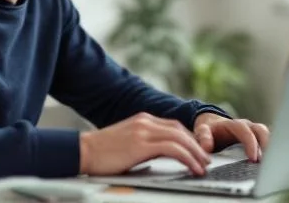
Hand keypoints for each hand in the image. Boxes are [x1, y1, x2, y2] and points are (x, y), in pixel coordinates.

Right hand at [79, 112, 210, 176]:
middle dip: (196, 146)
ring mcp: (143, 131)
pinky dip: (188, 158)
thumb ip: (144, 145)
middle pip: (180, 130)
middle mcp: (144, 122)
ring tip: (204, 166)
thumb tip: (158, 158)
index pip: (173, 126)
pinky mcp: (141, 144)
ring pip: (181, 138)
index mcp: (142, 120)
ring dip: (196, 153)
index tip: (197, 152)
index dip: (189, 139)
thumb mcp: (127, 144)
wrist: (82, 151)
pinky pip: (173, 149)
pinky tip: (193, 168)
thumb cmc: (101, 153)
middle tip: (206, 160)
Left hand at [193, 113, 269, 161]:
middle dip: (266, 145)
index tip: (253, 159)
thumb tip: (207, 148)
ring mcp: (253, 132)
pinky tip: (271, 165)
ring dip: (271, 148)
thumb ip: (203, 137)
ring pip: (267, 136)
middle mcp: (247, 126)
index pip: (245, 131)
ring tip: (272, 165)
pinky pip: (267, 143)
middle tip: (266, 162)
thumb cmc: (209, 129)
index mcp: (234, 124)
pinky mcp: (257, 140)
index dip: (251, 144)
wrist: (213, 125)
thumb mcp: (202, 130)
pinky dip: (270, 151)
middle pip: (261, 131)